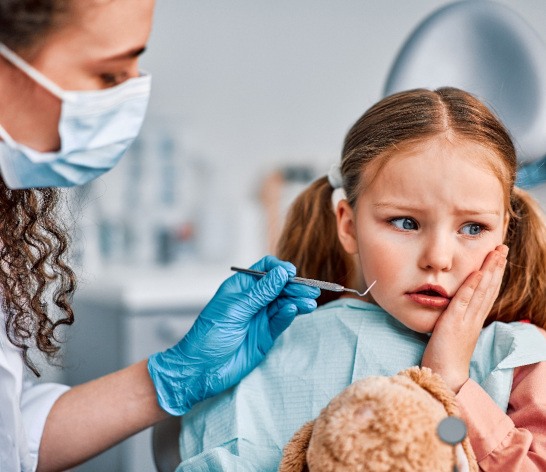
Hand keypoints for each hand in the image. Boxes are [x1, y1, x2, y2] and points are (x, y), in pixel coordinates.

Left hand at [147, 255, 319, 414]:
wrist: (202, 370)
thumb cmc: (209, 336)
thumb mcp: (235, 310)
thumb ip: (261, 293)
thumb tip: (281, 272)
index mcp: (240, 287)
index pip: (265, 269)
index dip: (279, 269)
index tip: (290, 272)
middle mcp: (252, 300)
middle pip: (279, 286)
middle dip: (295, 286)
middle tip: (310, 289)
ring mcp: (260, 317)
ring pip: (284, 304)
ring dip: (297, 301)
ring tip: (310, 302)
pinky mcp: (266, 334)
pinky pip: (281, 321)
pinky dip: (289, 315)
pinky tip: (295, 310)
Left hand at [421, 245, 507, 392]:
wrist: (444, 376)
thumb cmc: (444, 357)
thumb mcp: (452, 333)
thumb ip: (455, 319)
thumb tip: (451, 307)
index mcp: (474, 320)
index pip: (487, 293)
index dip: (494, 275)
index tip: (498, 258)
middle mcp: (474, 318)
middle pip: (489, 288)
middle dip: (496, 267)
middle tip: (502, 248)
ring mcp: (466, 320)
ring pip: (481, 291)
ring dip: (489, 270)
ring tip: (496, 253)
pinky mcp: (454, 324)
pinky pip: (464, 301)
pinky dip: (472, 286)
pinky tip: (478, 272)